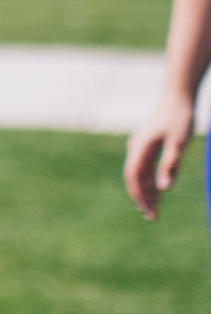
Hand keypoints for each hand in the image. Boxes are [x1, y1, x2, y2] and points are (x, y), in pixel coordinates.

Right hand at [125, 92, 196, 220]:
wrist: (178, 96)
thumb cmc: (179, 118)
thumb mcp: (179, 144)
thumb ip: (170, 166)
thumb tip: (164, 190)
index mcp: (141, 148)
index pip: (134, 178)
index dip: (140, 197)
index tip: (150, 214)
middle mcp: (137, 148)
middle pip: (135, 178)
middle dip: (142, 198)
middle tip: (152, 217)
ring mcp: (141, 146)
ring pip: (140, 173)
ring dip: (147, 191)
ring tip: (155, 209)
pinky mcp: (149, 145)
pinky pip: (145, 167)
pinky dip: (151, 180)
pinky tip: (159, 191)